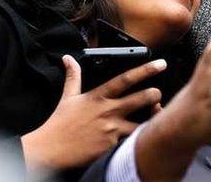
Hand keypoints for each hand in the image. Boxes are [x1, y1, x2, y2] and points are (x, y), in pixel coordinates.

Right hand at [21, 55, 164, 170]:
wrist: (50, 150)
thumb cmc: (59, 124)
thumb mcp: (68, 97)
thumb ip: (73, 76)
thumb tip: (69, 59)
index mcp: (99, 96)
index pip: (126, 79)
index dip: (146, 69)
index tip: (161, 64)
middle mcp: (108, 111)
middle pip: (142, 99)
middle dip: (155, 95)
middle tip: (159, 94)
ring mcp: (111, 129)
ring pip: (142, 123)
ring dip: (152, 119)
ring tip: (156, 116)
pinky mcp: (111, 146)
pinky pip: (131, 142)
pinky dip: (139, 139)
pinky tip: (144, 138)